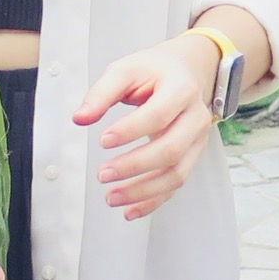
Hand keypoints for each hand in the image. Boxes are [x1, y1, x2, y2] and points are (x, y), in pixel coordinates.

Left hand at [73, 34, 220, 220]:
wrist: (189, 70)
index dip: (131, 131)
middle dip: (135, 167)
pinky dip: (154, 201)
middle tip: (103, 174)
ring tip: (111, 197)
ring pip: (177, 173)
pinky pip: (177, 184)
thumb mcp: (126, 69)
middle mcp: (195, 117)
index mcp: (180, 89)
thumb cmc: (155, 70)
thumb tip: (80, 118)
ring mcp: (198, 140)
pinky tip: (130, 210)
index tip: (103, 140)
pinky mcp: (193, 156)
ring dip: (143, 191)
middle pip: (171, 149)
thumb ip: (102, 93)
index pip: (158, 115)